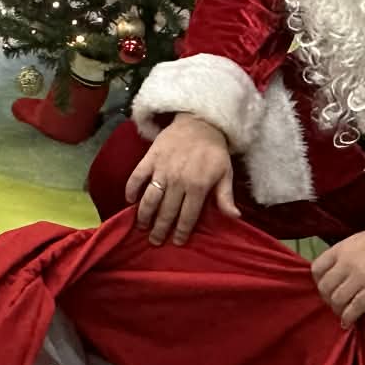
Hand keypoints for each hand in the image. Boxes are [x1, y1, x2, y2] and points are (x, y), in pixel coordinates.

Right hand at [126, 113, 238, 245]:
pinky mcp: (150, 158)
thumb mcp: (226, 173)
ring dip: (144, 216)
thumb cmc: (214, 150)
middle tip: (155, 241)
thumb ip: (226, 197)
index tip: (176, 242)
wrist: (200, 122)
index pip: (187, 216)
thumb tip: (234, 217)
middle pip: (166, 212)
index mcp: (197, 187)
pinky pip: (137, 177)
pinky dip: (131, 189)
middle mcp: (178, 181)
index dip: (181, 232)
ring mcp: (162, 170)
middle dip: (160, 230)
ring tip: (142, 227)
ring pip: (150, 199)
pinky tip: (130, 200)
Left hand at [310, 207, 364, 326]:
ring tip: (343, 312)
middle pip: (325, 287)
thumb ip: (346, 255)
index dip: (318, 281)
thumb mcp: (360, 240)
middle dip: (327, 298)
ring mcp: (360, 277)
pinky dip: (349, 318)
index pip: (316, 268)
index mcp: (342, 248)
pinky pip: (355, 309)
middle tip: (335, 302)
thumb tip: (337, 271)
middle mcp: (347, 263)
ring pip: (337, 300)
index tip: (326, 287)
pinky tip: (350, 322)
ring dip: (337, 309)